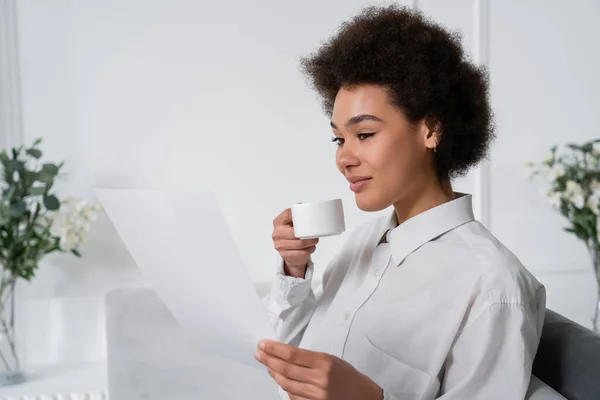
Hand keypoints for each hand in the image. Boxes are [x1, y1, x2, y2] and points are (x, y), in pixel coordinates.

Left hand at [255, 339, 382, 399]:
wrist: (363, 397)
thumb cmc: (349, 377)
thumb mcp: (332, 360)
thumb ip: (310, 358)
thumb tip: (287, 355)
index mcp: (324, 362)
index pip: (293, 354)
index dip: (275, 349)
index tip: (263, 343)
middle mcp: (319, 379)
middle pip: (286, 369)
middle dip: (269, 360)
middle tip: (258, 353)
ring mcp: (316, 395)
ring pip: (286, 384)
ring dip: (273, 373)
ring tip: (267, 365)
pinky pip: (293, 397)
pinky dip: (285, 388)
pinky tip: (280, 380)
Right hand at [272, 208, 317, 277]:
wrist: (290, 254)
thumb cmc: (292, 236)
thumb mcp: (293, 224)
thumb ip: (297, 215)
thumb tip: (302, 205)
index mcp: (278, 222)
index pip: (288, 214)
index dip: (298, 215)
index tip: (308, 217)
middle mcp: (276, 233)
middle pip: (295, 232)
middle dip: (308, 234)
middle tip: (316, 235)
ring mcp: (279, 245)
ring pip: (300, 244)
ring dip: (310, 243)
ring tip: (314, 241)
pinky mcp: (284, 255)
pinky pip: (301, 253)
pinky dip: (309, 250)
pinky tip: (311, 248)